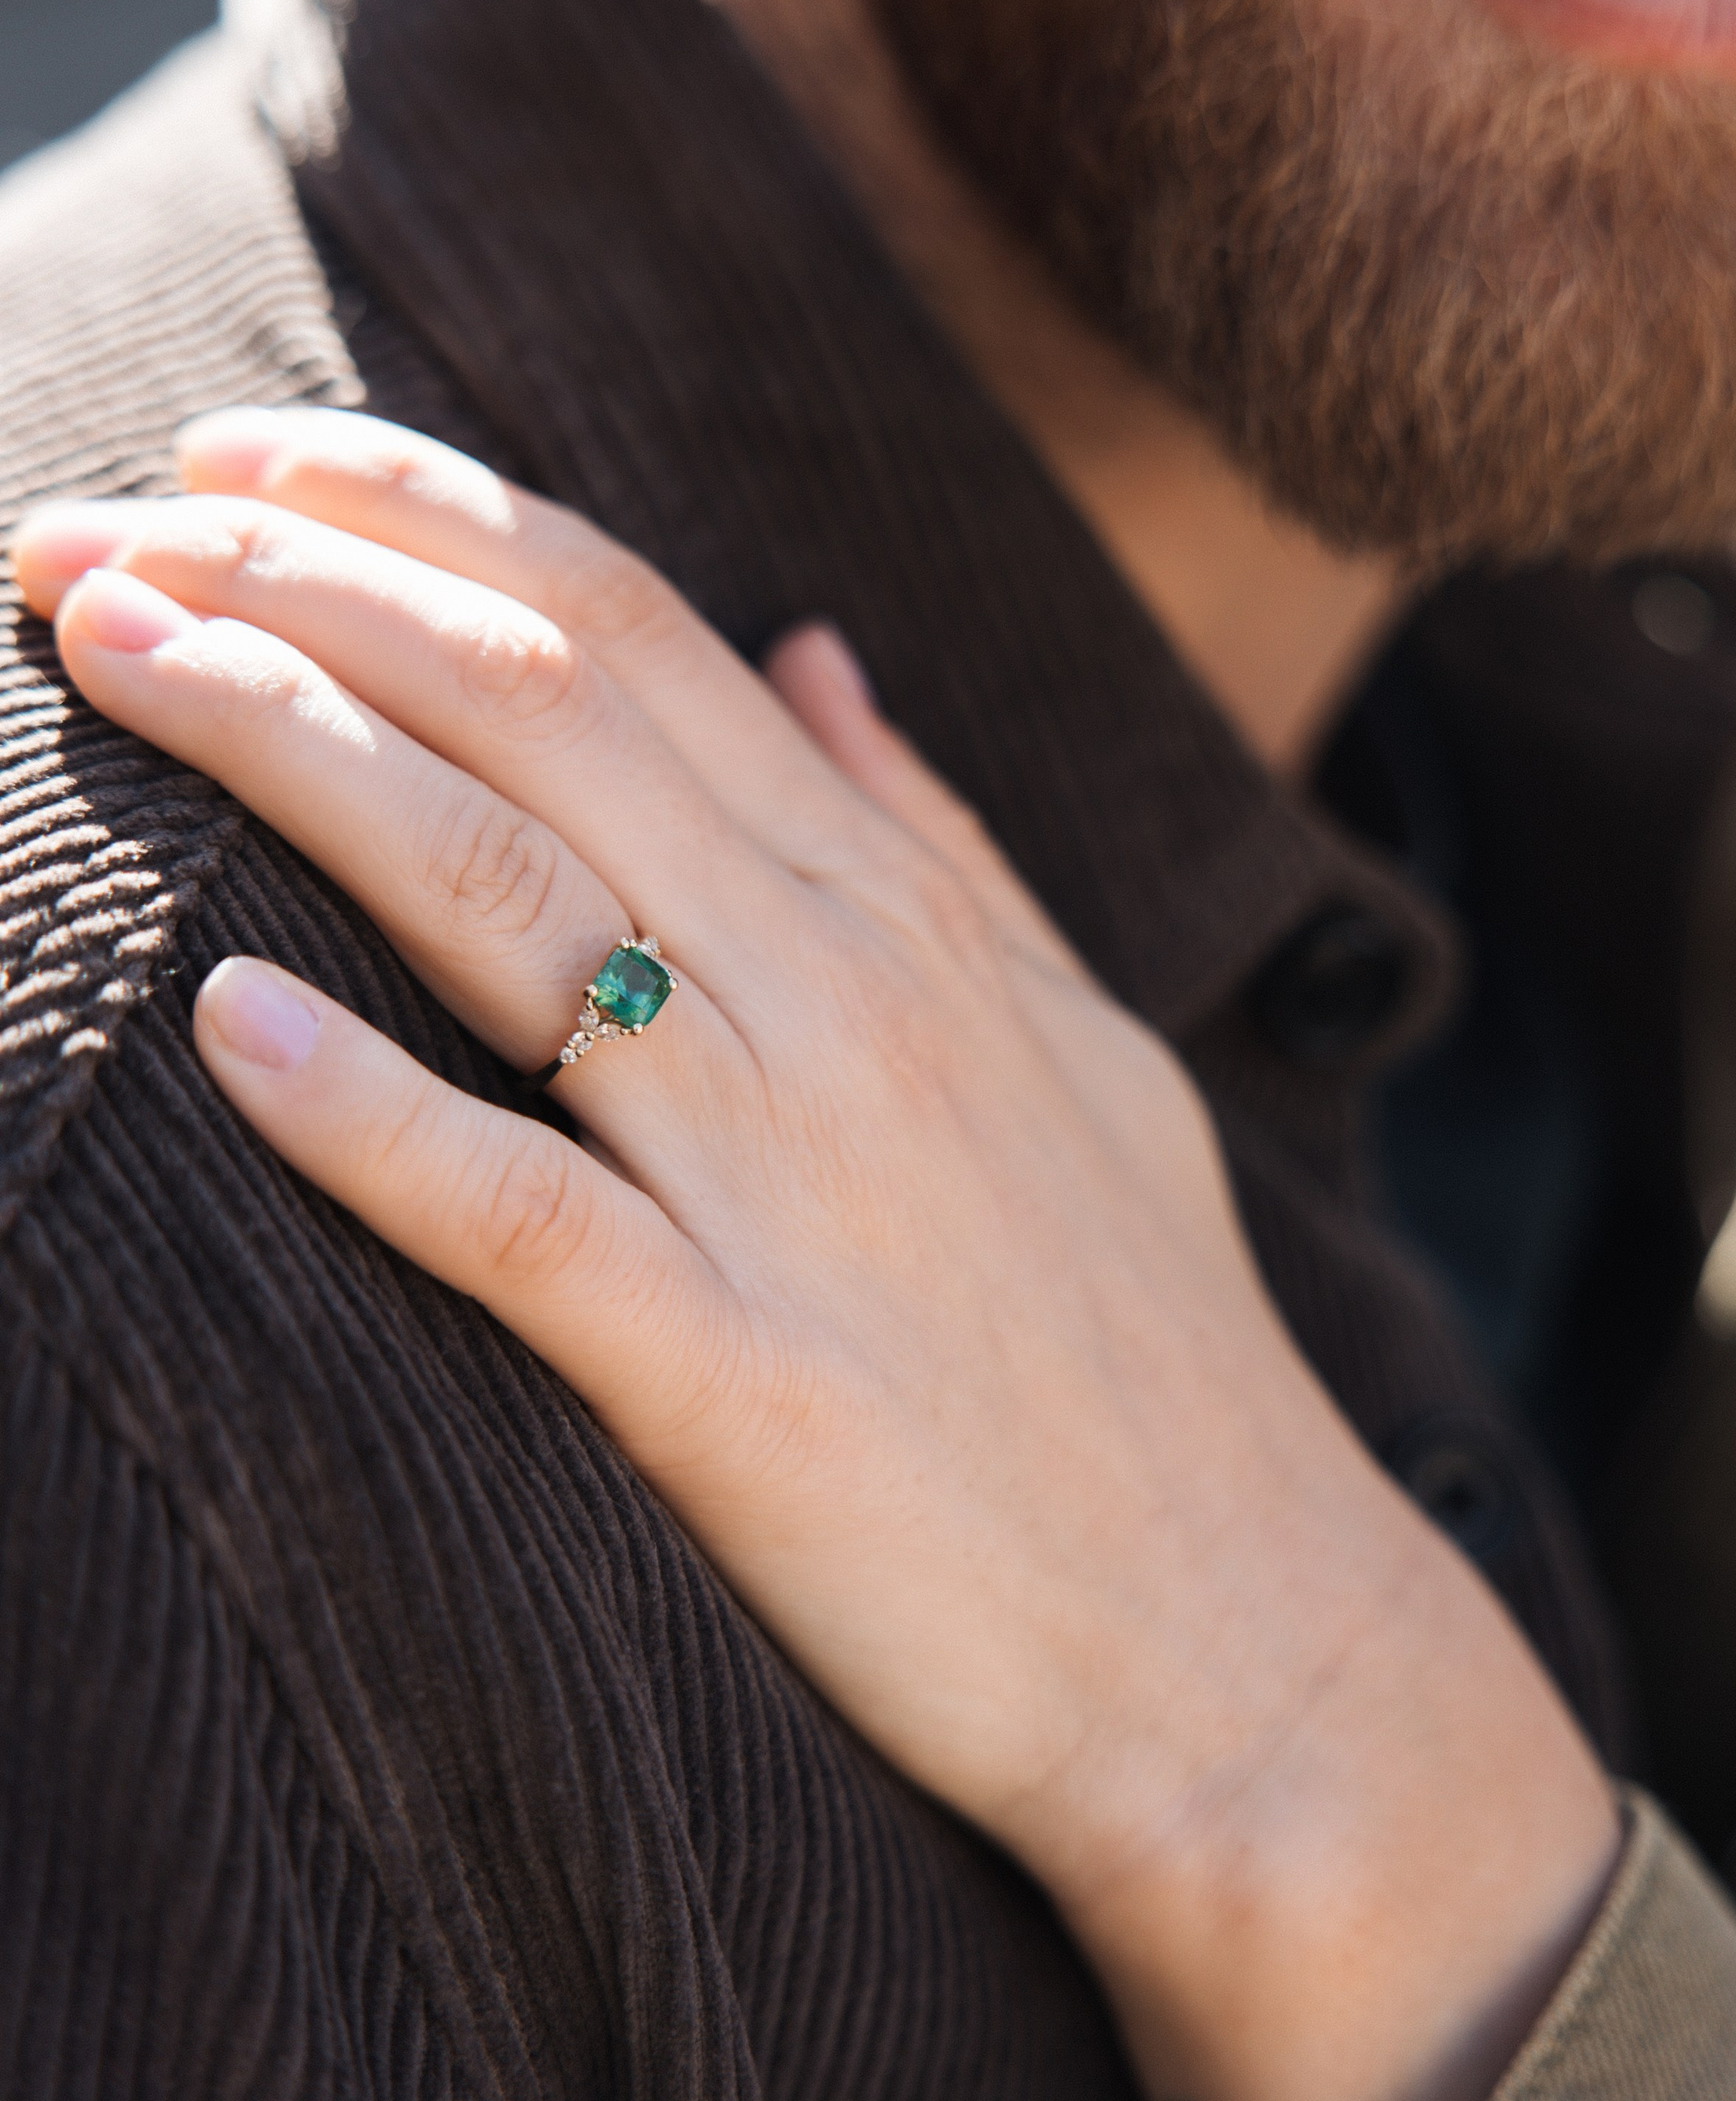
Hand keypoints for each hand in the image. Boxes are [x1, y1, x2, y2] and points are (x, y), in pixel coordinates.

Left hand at [15, 409, 1615, 2100]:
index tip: (239, 458)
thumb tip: (815, 647)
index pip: (630, 632)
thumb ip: (937, 837)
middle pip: (537, 713)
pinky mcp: (744, 1387)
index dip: (418, 517)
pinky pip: (532, 1221)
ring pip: (507, 903)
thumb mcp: (1077, 1039)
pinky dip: (374, 1119)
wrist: (1254, 1642)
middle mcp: (846, 1003)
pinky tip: (228, 1026)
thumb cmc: (1153, 1344)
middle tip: (80, 528)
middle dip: (294, 582)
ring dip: (285, 747)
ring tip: (106, 652)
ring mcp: (795, 1186)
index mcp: (906, 916)